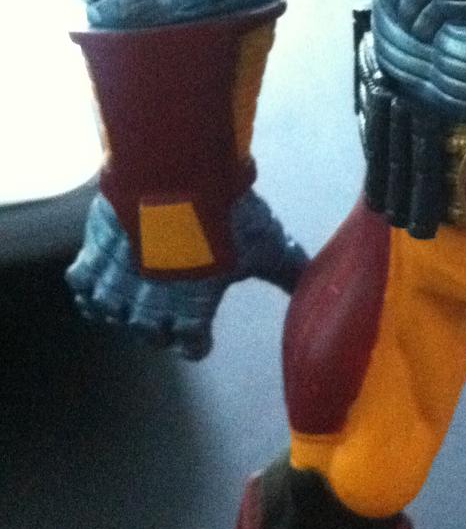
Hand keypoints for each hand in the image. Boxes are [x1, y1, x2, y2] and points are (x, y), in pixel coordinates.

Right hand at [66, 190, 308, 359]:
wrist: (177, 181)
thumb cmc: (226, 220)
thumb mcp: (266, 246)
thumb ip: (287, 270)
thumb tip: (320, 286)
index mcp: (192, 313)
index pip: (190, 347)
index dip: (196, 343)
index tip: (200, 338)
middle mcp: (149, 308)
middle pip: (148, 333)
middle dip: (158, 327)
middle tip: (167, 312)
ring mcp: (117, 283)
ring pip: (110, 313)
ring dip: (119, 310)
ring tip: (126, 299)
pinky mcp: (95, 252)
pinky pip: (81, 283)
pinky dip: (86, 286)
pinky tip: (92, 282)